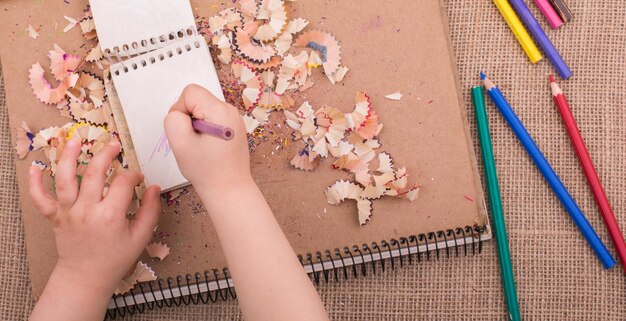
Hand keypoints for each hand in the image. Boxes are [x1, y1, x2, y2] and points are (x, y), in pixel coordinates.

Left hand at [28, 138, 160, 292]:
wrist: (87, 277)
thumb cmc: (115, 259)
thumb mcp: (141, 237)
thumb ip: (150, 210)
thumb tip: (153, 188)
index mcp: (110, 216)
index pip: (123, 183)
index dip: (133, 175)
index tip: (138, 178)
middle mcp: (86, 211)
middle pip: (93, 173)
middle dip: (105, 154)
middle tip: (113, 145)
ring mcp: (68, 213)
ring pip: (65, 179)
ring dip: (69, 157)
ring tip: (76, 141)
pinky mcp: (55, 217)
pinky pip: (40, 198)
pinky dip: (35, 183)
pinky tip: (36, 168)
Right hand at [164, 84, 251, 192]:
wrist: (229, 190)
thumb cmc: (207, 171)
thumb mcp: (180, 143)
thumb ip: (173, 120)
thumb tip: (178, 112)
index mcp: (220, 111)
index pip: (190, 92)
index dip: (180, 109)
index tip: (185, 131)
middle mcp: (231, 111)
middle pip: (198, 100)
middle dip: (189, 117)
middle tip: (193, 141)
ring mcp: (234, 120)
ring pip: (203, 110)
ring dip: (196, 125)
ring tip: (201, 146)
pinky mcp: (234, 129)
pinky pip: (212, 119)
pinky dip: (205, 130)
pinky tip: (208, 147)